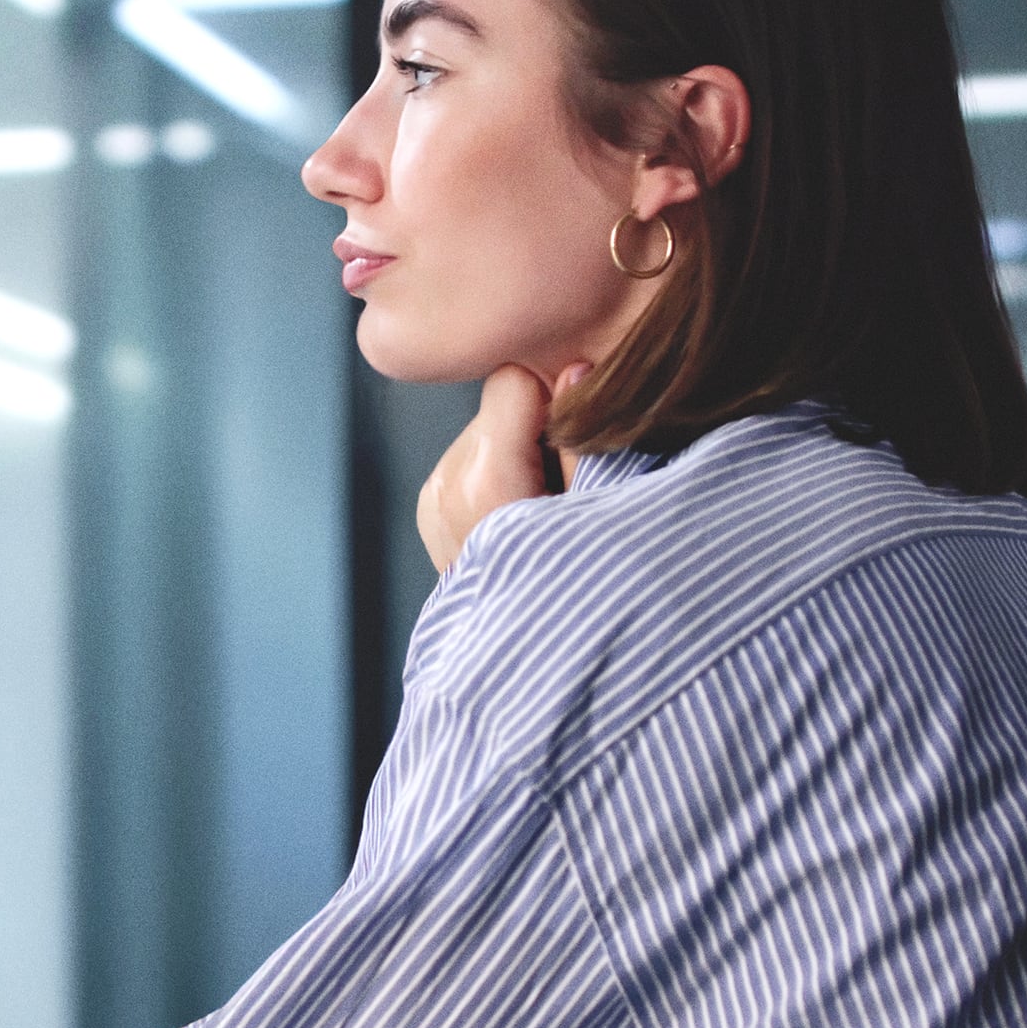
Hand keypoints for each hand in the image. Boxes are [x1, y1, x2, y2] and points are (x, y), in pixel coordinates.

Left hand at [417, 363, 584, 573]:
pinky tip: (515, 513)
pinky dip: (496, 470)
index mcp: (487, 480)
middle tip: (566, 482)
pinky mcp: (429, 503)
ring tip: (542, 505)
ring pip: (486, 427)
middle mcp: (448, 482)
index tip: (578, 434)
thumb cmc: (575, 589)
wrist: (520, 659)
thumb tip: (576, 367)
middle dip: (538, 427)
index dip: (554, 396)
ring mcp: (432, 494)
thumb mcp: (598, 515)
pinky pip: (470, 455)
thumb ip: (585, 443)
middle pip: (501, 403)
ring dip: (517, 450)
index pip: (513, 380)